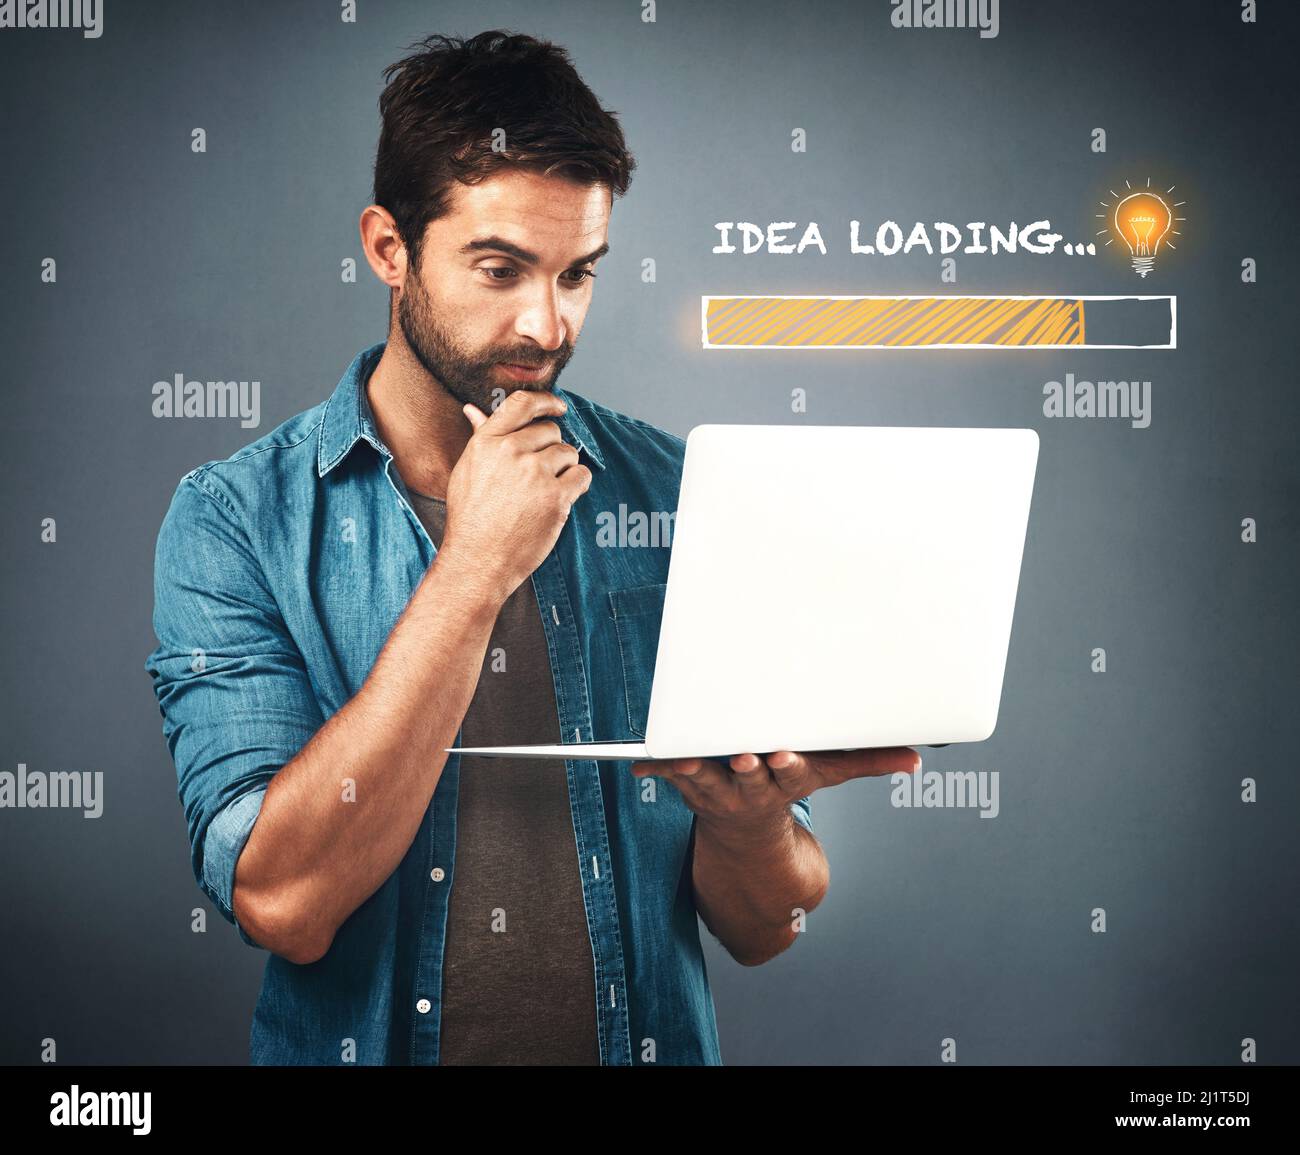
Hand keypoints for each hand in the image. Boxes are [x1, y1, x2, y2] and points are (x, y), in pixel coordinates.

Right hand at [440, 390, 591, 603]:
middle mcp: (511, 451)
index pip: (522, 403)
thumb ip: (480, 437)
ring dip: (564, 470)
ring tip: (544, 492)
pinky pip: (582, 476)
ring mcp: (535, 473)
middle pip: (551, 431)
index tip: (559, 407)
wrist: (477, 560)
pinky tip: (560, 500)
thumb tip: (474, 409)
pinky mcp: (556, 496)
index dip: (546, 401)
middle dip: (551, 450)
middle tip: (538, 476)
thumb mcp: (467, 471)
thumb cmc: (470, 518)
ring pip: (569, 453)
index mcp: (487, 441)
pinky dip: (577, 486)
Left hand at [629, 747, 920, 834]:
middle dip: (745, 769)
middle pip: (747, 777)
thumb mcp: (827, 774)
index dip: (785, 766)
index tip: (783, 756)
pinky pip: (668, 775)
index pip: (788, 774)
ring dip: (691, 771)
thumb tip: (915, 757)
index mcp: (783, 783)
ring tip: (682, 762)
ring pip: (703, 778)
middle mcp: (749, 788)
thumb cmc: (785, 787)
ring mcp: (716, 790)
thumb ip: (867, 761)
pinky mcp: (688, 785)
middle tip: (744, 758)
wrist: (746, 840)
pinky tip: (639, 764)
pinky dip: (655, 769)